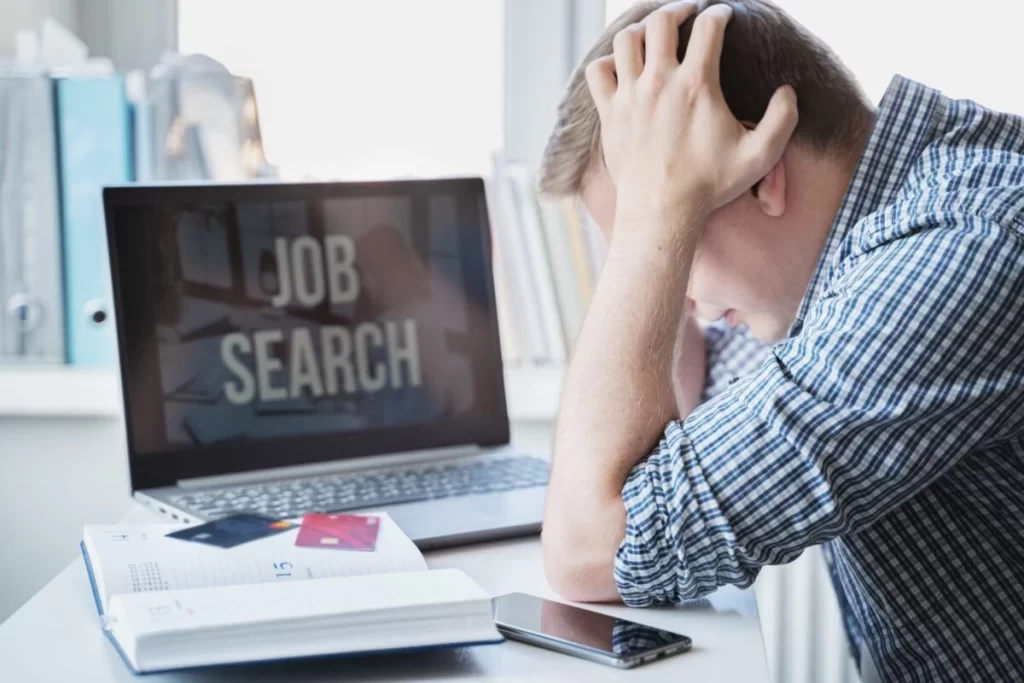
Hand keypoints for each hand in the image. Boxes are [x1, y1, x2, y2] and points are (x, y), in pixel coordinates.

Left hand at [586, 2, 797, 225]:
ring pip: (627, 40)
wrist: (661, 211)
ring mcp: (630, 96)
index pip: (709, 28)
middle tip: (687, 14)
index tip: (724, 16)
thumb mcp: (760, 156)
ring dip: (642, 30)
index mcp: (697, 86)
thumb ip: (783, 119)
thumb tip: (787, 90)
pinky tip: (622, 66)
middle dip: (678, 9)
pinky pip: (598, 70)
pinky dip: (608, 61)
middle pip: (662, 22)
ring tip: (654, 34)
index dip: (720, 14)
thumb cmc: (709, 185)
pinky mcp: (610, 113)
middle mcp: (660, 83)